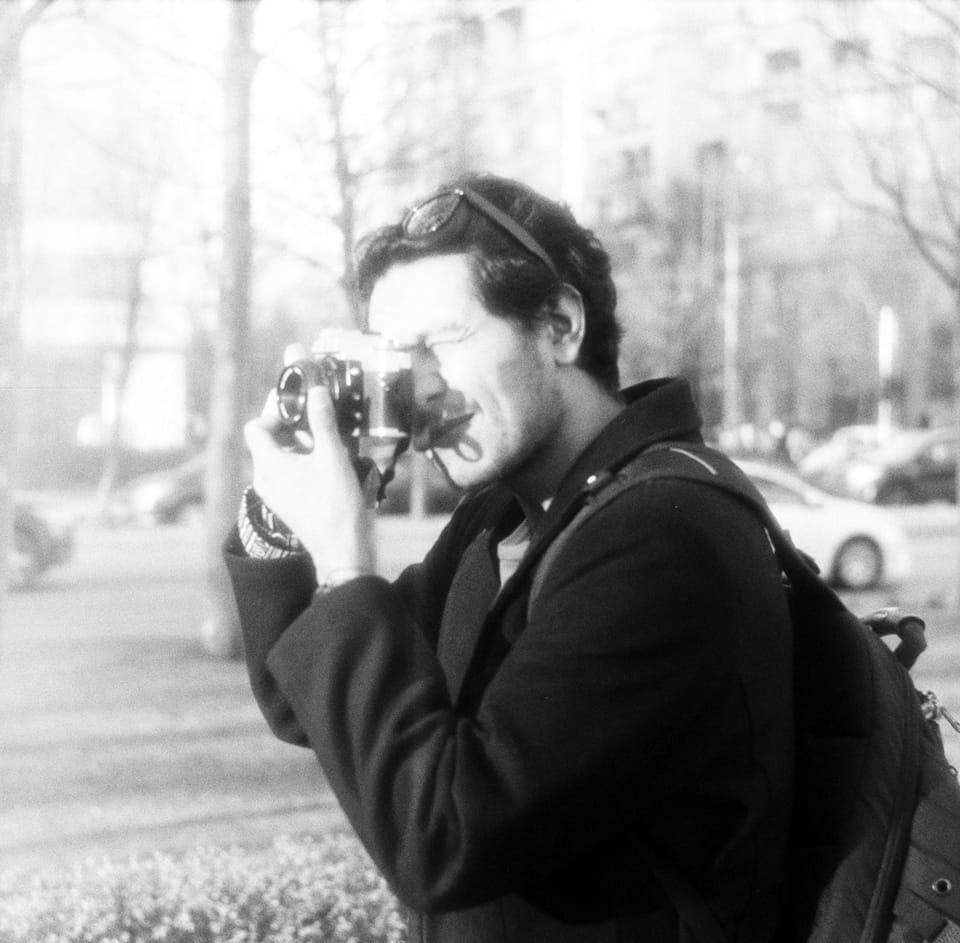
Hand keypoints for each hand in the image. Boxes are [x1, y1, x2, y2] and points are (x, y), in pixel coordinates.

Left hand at [243, 346, 374, 577]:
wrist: (342, 549)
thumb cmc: (335, 505)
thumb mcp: (332, 456)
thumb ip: (322, 421)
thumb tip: (316, 391)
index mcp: (268, 464)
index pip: (255, 426)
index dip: (274, 412)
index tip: (299, 408)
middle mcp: (264, 478)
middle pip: (268, 440)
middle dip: (294, 428)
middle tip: (320, 427)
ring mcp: (274, 493)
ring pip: (280, 457)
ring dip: (302, 446)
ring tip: (328, 449)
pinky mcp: (286, 504)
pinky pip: (288, 474)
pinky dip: (304, 464)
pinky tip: (328, 467)